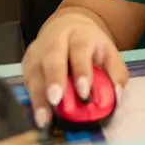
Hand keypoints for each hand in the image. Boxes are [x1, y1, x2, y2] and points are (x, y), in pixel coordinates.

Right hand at [21, 10, 129, 127]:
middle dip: (54, 79)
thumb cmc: (89, 45)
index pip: (80, 51)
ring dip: (39, 96)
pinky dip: (33, 100)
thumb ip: (115, 72)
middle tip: (56, 99)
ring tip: (44, 118)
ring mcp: (38, 51)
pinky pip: (27, 82)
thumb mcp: (108, 52)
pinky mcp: (27, 64)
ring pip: (36, 72)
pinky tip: (39, 116)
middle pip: (53, 57)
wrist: (66, 27)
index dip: (81, 71)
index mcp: (80, 35)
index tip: (84, 93)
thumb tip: (117, 95)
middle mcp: (56, 40)